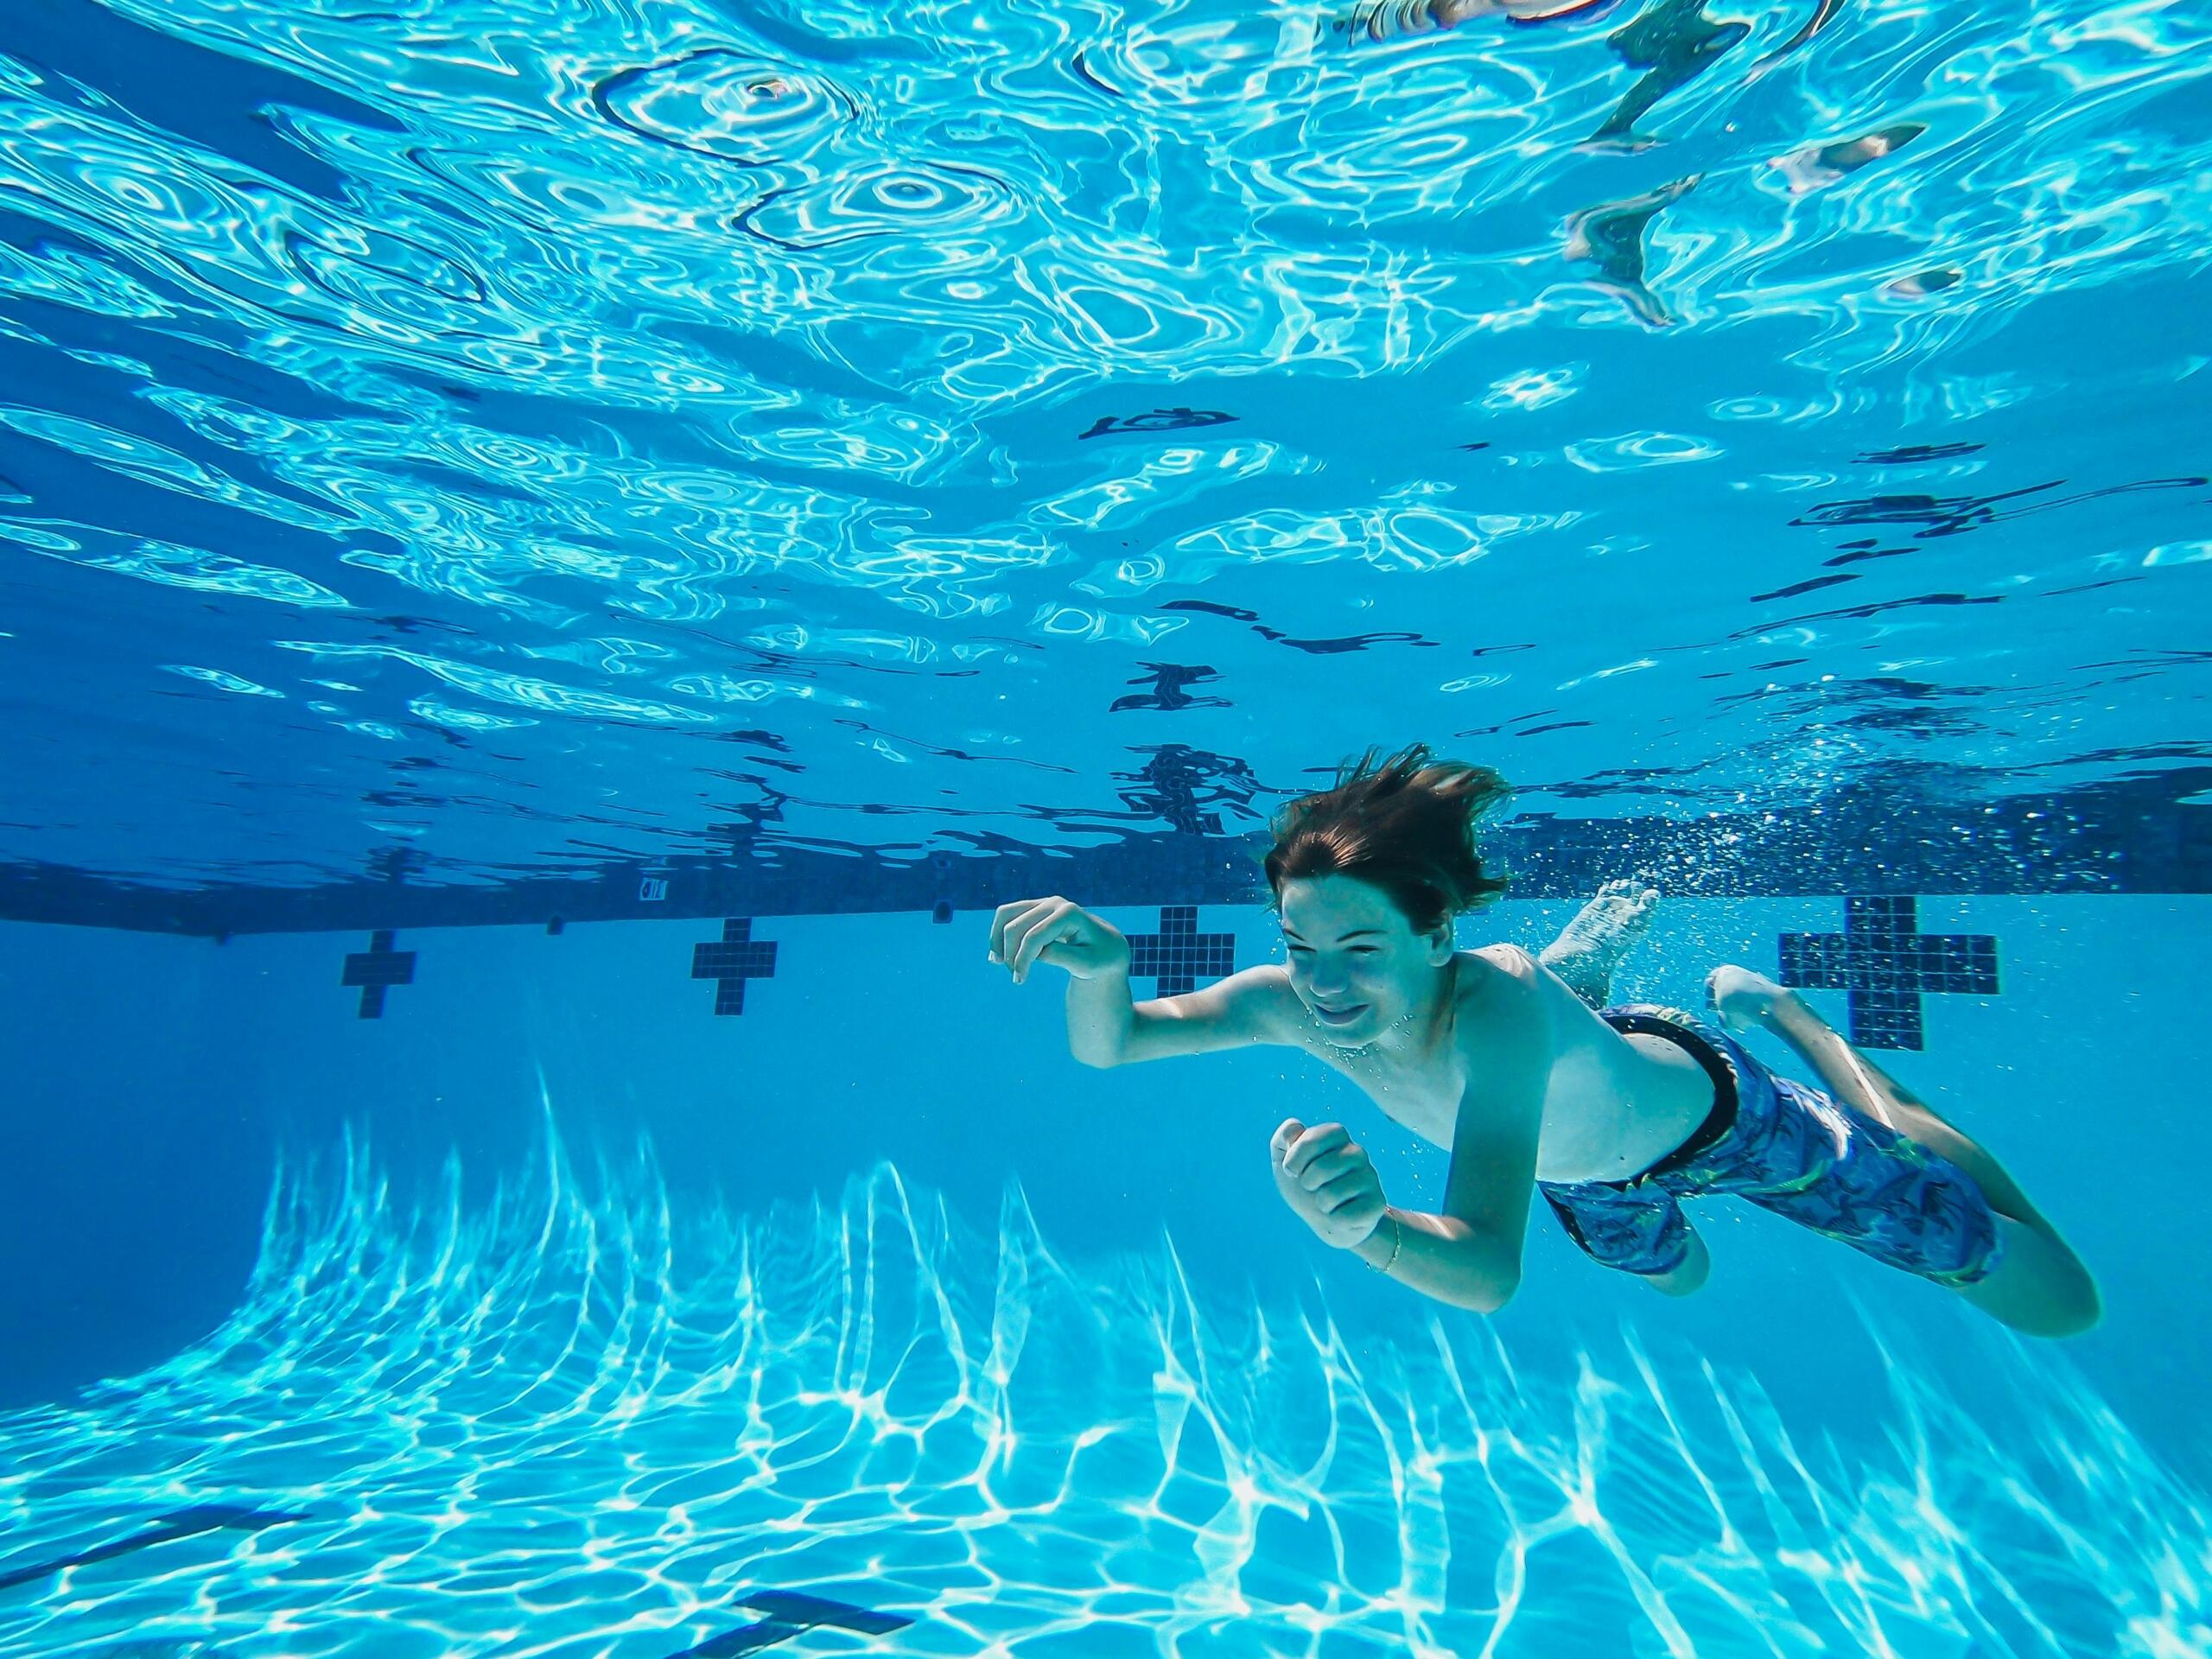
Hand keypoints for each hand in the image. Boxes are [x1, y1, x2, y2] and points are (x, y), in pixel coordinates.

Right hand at [987, 896, 1130, 983]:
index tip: (1019, 981)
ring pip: (1006, 914)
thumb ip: (1062, 957)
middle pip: (1016, 926)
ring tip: (998, 963)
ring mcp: (1044, 902)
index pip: (1035, 936)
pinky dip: (998, 932)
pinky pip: (1008, 914)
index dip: (1022, 959)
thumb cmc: (1099, 958)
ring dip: (997, 940)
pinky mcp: (1036, 907)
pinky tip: (997, 954)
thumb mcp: (1087, 964)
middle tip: (1017, 978)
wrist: (1105, 948)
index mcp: (1069, 913)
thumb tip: (1036, 952)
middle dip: (1010, 954)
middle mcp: (1055, 903)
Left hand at [1269, 1119, 1387, 1248]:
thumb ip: (1281, 1139)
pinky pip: (1346, 1216)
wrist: (1328, 1221)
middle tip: (1313, 1187)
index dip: (1296, 1158)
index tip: (1292, 1170)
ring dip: (1321, 1203)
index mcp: (1336, 1136)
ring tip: (1327, 1202)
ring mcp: (1370, 1177)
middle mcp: (1357, 1152)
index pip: (1313, 1138)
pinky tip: (1341, 1214)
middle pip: (1322, 1168)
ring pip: (1331, 1194)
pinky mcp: (1376, 1203)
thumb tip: (1295, 1127)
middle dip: (1307, 1183)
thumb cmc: (1307, 1186)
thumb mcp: (1284, 1161)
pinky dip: (1335, 1220)